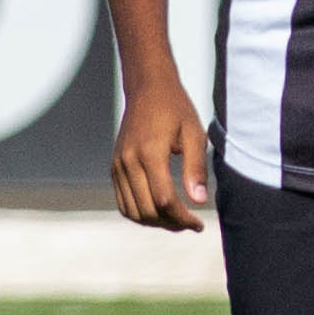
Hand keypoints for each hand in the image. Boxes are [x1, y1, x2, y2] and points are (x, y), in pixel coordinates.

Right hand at [111, 80, 211, 231]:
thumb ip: (195, 168)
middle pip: (147, 210)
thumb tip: (199, 200)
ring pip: (132, 212)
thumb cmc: (175, 109)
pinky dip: (140, 214)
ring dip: (155, 223)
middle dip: (171, 224)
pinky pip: (123, 202)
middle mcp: (129, 162)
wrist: (148, 89)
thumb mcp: (194, 134)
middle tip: (190, 224)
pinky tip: (159, 212)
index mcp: (150, 152)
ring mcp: (118, 166)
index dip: (183, 218)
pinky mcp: (114, 168)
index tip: (198, 224)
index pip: (165, 200)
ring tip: (176, 221)